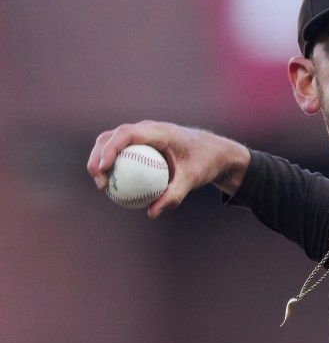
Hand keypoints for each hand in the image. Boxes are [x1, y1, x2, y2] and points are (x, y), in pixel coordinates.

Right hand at [88, 121, 250, 217]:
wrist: (216, 152)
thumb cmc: (205, 163)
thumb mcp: (193, 180)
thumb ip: (174, 195)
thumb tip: (151, 213)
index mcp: (160, 132)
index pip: (127, 133)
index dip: (111, 148)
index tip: (105, 168)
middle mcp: (148, 129)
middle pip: (112, 136)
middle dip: (98, 156)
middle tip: (100, 182)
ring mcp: (144, 134)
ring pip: (112, 141)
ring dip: (100, 159)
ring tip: (102, 185)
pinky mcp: (142, 143)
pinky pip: (122, 151)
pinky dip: (113, 164)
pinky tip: (112, 185)